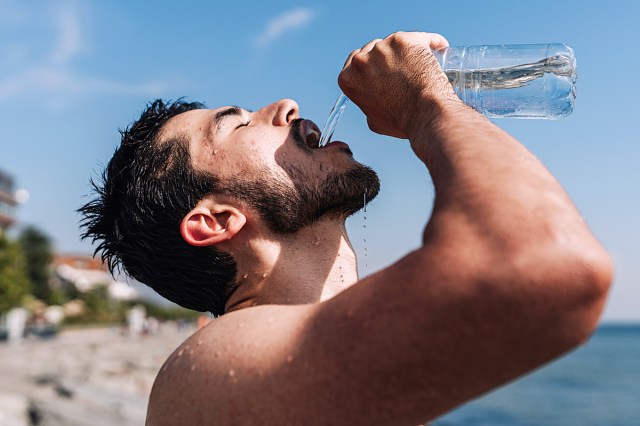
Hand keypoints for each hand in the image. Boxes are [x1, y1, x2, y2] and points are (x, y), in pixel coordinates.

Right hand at [338, 32, 458, 138]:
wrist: (424, 114)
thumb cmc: (402, 121)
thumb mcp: (374, 121)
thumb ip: (369, 105)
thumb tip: (374, 101)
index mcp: (348, 79)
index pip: (355, 60)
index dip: (371, 63)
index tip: (382, 67)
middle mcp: (361, 61)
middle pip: (374, 47)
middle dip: (387, 56)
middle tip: (403, 68)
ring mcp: (383, 48)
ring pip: (396, 42)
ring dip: (407, 50)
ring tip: (423, 62)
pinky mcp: (404, 40)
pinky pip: (421, 38)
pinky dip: (432, 42)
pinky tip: (439, 48)